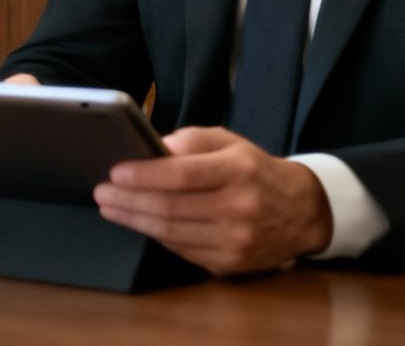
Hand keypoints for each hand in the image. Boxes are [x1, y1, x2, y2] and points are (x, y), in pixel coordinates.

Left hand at [93, 126, 332, 275]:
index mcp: (238, 170)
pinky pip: (183, 251)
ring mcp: (237, 240)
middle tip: (101, 193)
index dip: (144, 175)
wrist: (303, 211)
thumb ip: (189, 141)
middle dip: (128, 201)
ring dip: (135, 221)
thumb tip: (149, 149)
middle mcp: (240, 207)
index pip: (182, 174)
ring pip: (172, 233)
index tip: (114, 172)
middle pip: (171, 207)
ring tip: (111, 208)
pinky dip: (157, 237)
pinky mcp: (232, 263)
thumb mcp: (228, 142)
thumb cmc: (254, 170)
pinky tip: (140, 223)